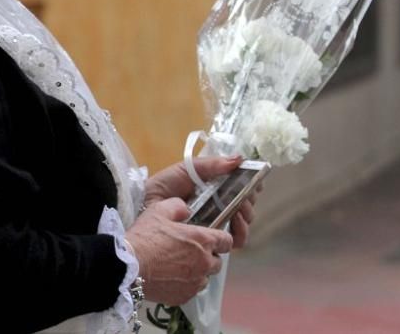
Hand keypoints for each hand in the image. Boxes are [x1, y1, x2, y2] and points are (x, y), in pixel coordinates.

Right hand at [125, 197, 232, 305]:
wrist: (128, 266)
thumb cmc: (144, 237)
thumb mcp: (159, 211)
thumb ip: (177, 207)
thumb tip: (186, 209)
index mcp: (203, 240)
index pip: (227, 241)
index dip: (220, 239)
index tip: (212, 238)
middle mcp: (204, 263)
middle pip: (218, 262)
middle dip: (208, 256)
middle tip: (190, 251)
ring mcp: (195, 282)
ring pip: (205, 278)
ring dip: (197, 272)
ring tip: (178, 266)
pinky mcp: (184, 297)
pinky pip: (191, 290)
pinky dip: (185, 285)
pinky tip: (169, 277)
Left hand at [143, 156, 257, 249]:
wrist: (143, 208)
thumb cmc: (162, 187)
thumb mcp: (187, 170)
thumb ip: (212, 165)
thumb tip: (239, 159)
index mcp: (212, 189)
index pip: (239, 188)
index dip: (250, 185)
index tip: (256, 182)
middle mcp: (216, 207)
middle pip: (244, 205)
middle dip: (249, 200)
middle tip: (245, 197)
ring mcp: (214, 224)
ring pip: (242, 223)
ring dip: (246, 216)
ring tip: (240, 211)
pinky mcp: (209, 241)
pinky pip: (233, 241)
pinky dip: (239, 233)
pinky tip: (235, 223)